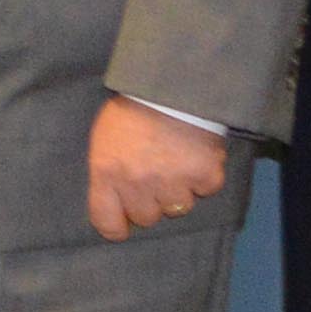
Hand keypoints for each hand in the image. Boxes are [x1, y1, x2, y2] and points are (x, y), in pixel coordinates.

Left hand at [86, 96, 229, 239]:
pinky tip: (195, 155)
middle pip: (146, 218)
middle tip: (155, 176)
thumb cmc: (133, 110)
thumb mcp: (105, 140)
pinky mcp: (204, 175)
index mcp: (107, 173)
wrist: (173, 86)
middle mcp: (138, 183)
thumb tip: (114, 201)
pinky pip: (205, 190)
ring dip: (178, 190)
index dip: (116, 226)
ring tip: (176, 162)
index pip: (107, 222)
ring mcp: (172, 182)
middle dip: (150, 201)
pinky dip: (204, 176)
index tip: (122, 224)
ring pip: (178, 208)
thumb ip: (107, 172)